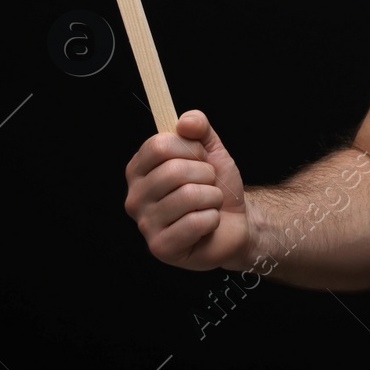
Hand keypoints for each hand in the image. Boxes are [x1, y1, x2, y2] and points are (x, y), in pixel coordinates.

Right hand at [125, 110, 250, 270]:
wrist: (235, 221)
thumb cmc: (215, 186)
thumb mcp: (211, 149)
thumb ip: (198, 126)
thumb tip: (185, 121)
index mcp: (139, 170)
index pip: (159, 145)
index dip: (190, 148)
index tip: (199, 158)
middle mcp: (134, 197)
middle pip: (173, 170)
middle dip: (205, 174)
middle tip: (207, 184)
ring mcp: (145, 225)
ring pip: (189, 195)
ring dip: (212, 197)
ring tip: (208, 204)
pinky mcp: (161, 248)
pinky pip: (196, 222)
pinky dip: (212, 219)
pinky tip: (207, 224)